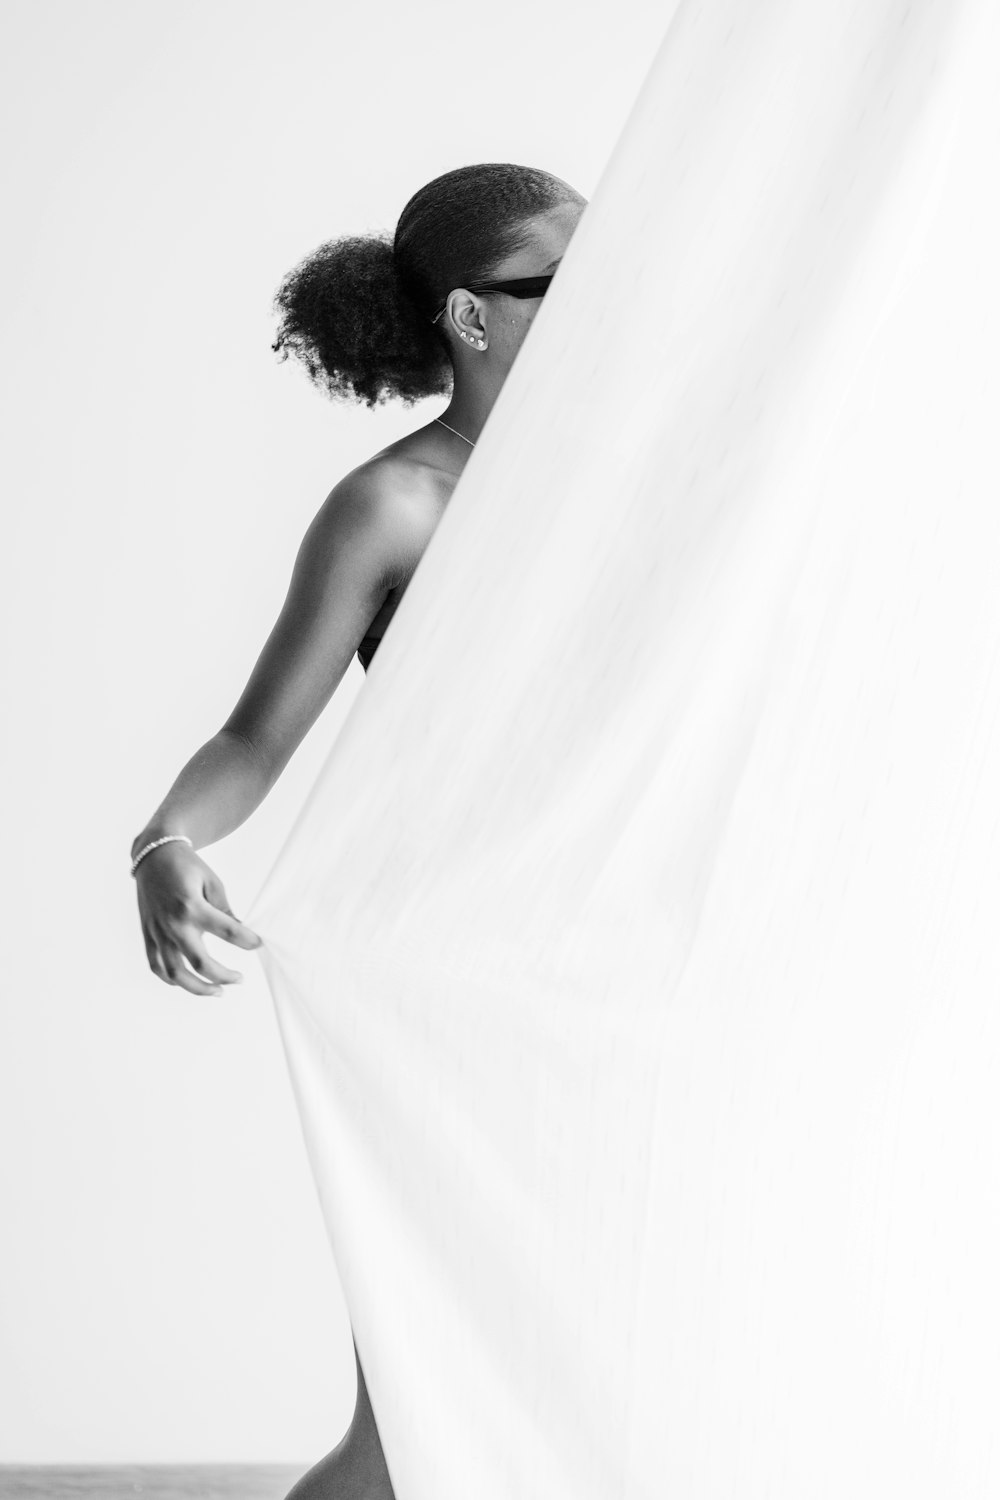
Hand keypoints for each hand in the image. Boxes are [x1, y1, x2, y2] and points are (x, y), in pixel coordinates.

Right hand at [134, 840, 262, 996]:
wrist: (153, 856)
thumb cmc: (186, 867)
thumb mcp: (211, 882)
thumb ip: (224, 910)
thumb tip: (240, 932)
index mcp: (191, 906)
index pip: (227, 931)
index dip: (247, 940)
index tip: (259, 944)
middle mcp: (173, 924)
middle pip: (199, 963)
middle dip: (223, 976)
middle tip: (240, 979)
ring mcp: (157, 933)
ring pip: (175, 973)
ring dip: (198, 988)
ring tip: (218, 991)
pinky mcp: (147, 936)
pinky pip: (157, 967)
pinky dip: (172, 980)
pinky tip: (188, 982)